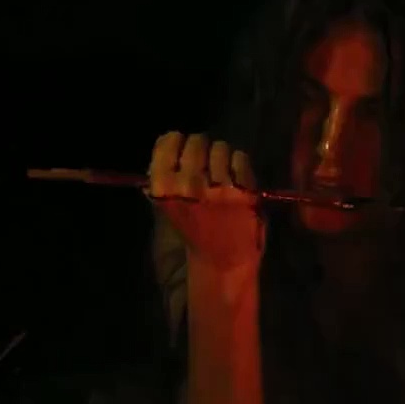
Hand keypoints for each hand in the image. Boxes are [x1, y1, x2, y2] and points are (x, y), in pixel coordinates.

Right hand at [147, 131, 265, 274]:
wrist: (222, 262)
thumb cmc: (193, 235)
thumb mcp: (167, 210)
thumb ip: (162, 183)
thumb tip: (161, 154)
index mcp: (164, 188)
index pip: (168, 142)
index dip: (176, 142)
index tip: (182, 149)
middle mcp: (189, 184)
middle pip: (196, 141)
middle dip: (201, 148)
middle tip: (205, 162)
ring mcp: (218, 187)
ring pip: (220, 148)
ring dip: (222, 156)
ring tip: (222, 173)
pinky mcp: (244, 190)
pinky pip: (240, 158)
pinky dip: (239, 164)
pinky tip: (236, 179)